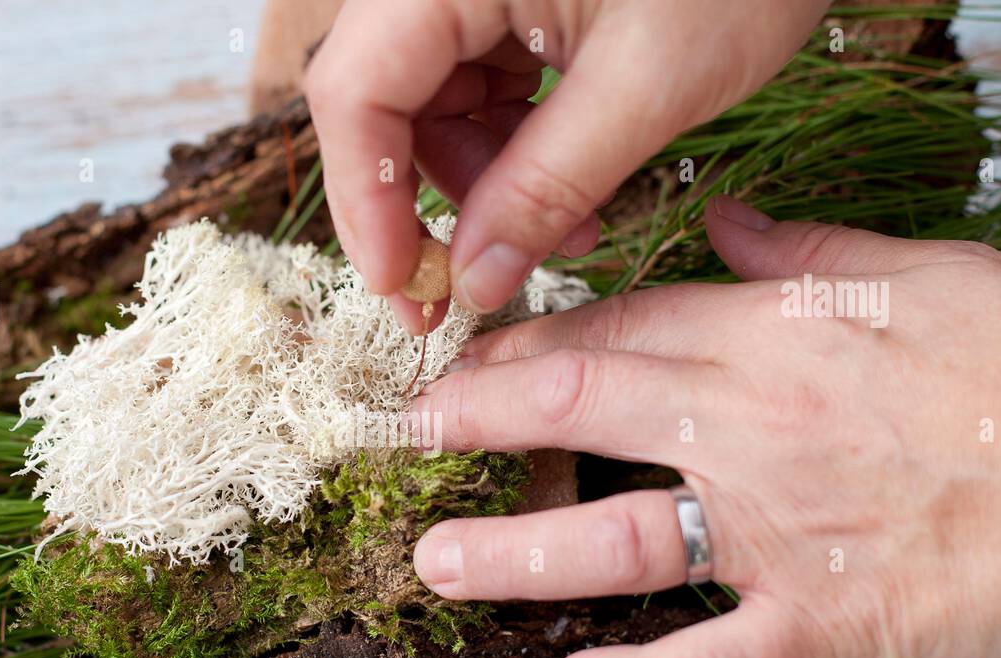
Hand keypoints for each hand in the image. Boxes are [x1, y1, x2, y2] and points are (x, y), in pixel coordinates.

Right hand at [304, 0, 830, 331]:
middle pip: (386, 106)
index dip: (367, 203)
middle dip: (434, 204)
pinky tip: (572, 193)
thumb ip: (547, 189)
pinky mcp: (513, 2)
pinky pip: (484, 93)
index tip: (407, 287)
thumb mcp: (645, 86)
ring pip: (435, 110)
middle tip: (474, 285)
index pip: (355, 94)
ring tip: (567, 231)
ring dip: (489, 187)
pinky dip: (519, 153)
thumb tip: (474, 283)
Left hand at [411, 196, 1000, 657]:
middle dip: (481, 419)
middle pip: (584, 411)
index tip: (468, 358)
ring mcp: (780, 534)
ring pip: (620, 541)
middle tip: (406, 436)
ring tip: (436, 564)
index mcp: (770, 340)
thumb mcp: (920, 276)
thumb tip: (722, 220)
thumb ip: (806, 252)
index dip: (525, 343)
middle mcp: (752, 432)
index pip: (615, 330)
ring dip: (515, 554)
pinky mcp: (825, 623)